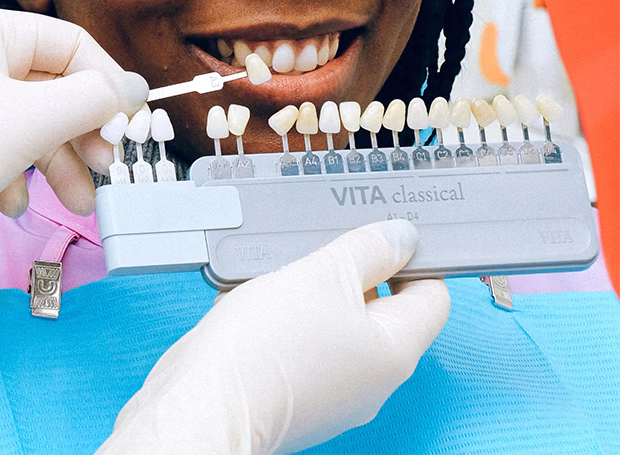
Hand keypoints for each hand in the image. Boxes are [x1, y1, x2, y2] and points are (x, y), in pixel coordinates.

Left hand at [0, 5, 146, 330]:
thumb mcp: (32, 120)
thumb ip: (93, 100)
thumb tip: (135, 88)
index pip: (69, 42)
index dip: (105, 84)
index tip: (130, 126)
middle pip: (52, 85)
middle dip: (82, 132)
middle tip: (106, 168)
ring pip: (30, 123)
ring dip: (58, 162)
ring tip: (75, 203)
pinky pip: (0, 147)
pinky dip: (16, 175)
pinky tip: (10, 205)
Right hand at [98, 220, 449, 454]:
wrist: (204, 403)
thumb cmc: (266, 346)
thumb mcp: (324, 273)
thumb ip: (368, 250)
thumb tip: (402, 237)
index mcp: (395, 351)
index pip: (432, 296)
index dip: (412, 258)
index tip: (383, 233)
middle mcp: (371, 381)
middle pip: (378, 311)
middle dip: (348, 272)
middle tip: (319, 244)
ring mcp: (331, 394)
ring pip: (332, 326)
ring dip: (307, 294)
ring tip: (274, 271)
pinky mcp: (292, 398)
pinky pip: (298, 347)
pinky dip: (279, 321)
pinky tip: (249, 302)